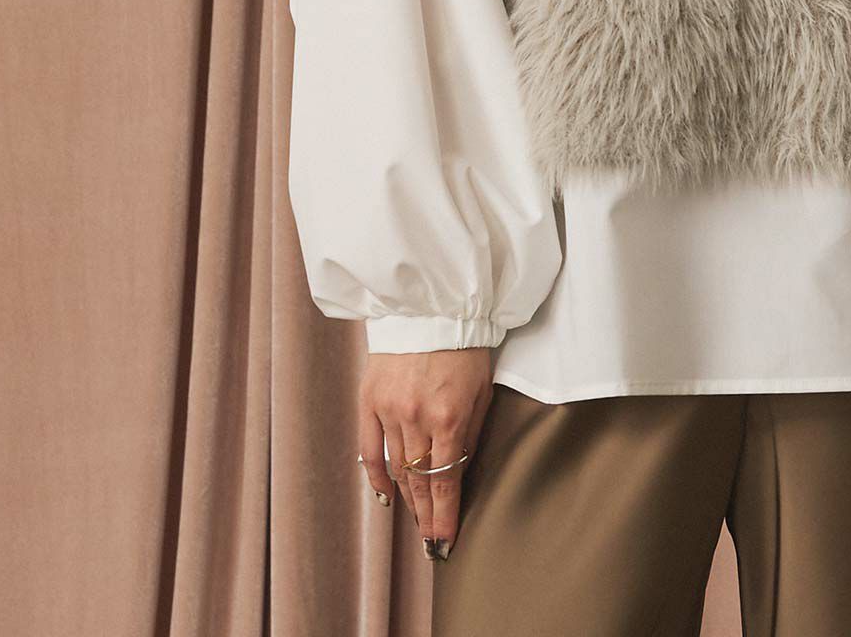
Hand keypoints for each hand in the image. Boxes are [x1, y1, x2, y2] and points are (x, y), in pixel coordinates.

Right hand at [358, 348, 495, 558]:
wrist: (432, 305)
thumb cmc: (465, 345)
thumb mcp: (482, 389)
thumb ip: (470, 433)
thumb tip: (460, 473)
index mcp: (449, 415)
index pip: (445, 480)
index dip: (445, 515)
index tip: (445, 542)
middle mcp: (416, 417)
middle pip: (419, 481)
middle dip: (427, 516)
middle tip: (432, 544)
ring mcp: (389, 409)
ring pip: (396, 469)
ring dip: (408, 499)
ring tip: (417, 521)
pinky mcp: (369, 400)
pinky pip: (369, 450)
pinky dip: (376, 476)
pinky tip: (386, 497)